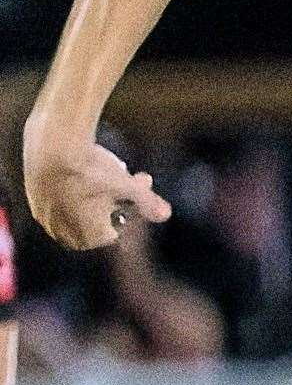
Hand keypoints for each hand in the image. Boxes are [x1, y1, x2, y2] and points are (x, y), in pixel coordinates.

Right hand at [24, 132, 171, 249]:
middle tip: (125, 178)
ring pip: (76, 210)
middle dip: (114, 201)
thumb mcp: (126, 185)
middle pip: (95, 221)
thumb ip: (146, 202)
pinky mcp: (33, 198)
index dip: (130, 210)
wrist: (50, 148)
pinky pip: (58, 199)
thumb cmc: (92, 171)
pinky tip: (82, 165)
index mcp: (87, 236)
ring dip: (94, 194)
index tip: (138, 190)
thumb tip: (166, 215)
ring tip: (106, 168)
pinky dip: (73, 188)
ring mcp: (45, 216)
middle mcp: (62, 232)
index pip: (114, 232)